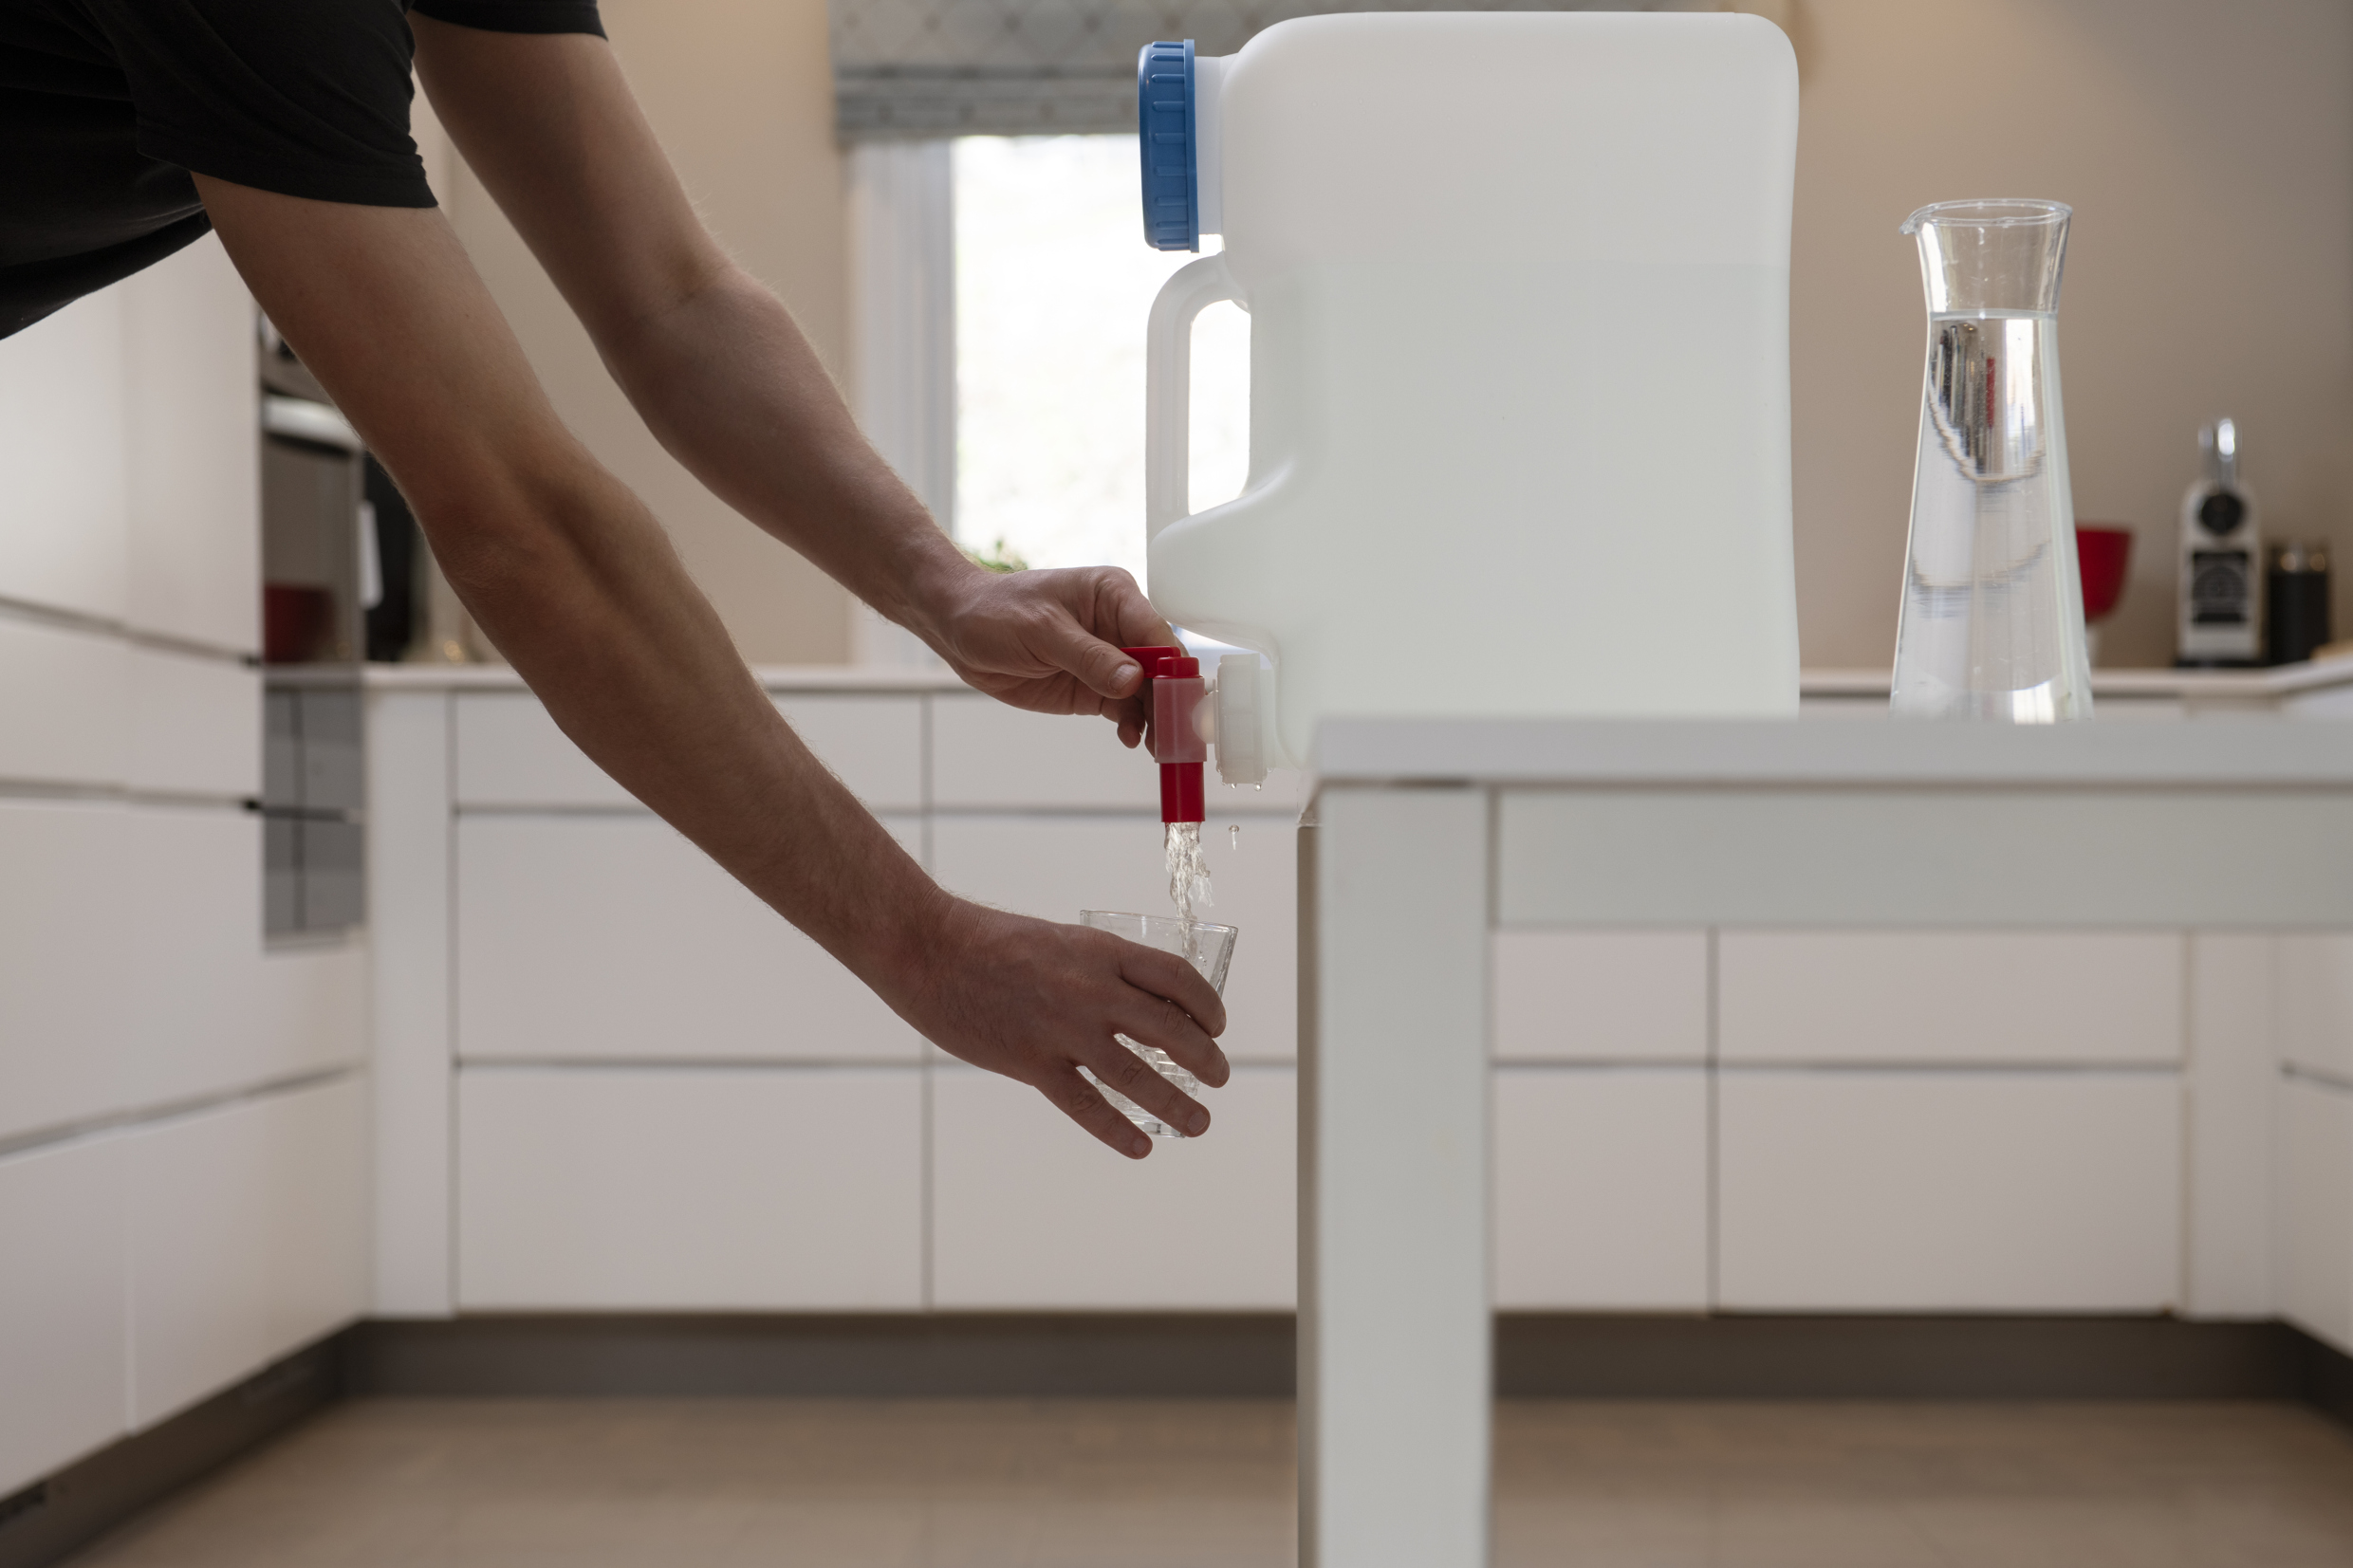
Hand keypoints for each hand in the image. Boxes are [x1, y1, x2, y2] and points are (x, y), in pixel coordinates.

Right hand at [890, 898, 1229, 1157]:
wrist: (931, 951)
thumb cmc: (990, 943)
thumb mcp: (1059, 942)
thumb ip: (1096, 971)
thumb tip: (1135, 1004)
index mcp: (1101, 952)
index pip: (1178, 979)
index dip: (1207, 1006)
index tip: (1217, 1025)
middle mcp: (1092, 990)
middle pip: (1171, 1030)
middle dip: (1206, 1059)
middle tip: (1221, 1078)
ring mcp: (1064, 1029)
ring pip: (1139, 1076)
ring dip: (1177, 1103)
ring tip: (1201, 1122)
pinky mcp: (1032, 1063)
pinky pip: (1087, 1105)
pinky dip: (1119, 1131)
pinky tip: (1141, 1147)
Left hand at [922, 564, 1176, 748]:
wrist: (960, 630)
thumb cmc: (996, 612)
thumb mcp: (1042, 631)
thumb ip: (1089, 657)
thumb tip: (1133, 681)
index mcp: (1114, 596)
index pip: (1156, 634)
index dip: (1172, 668)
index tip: (1180, 700)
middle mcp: (1119, 627)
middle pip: (1160, 668)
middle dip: (1170, 701)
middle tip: (1177, 734)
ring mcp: (1109, 660)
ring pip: (1147, 694)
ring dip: (1156, 719)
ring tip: (1158, 747)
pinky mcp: (1094, 687)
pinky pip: (1125, 710)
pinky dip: (1134, 726)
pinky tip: (1132, 739)